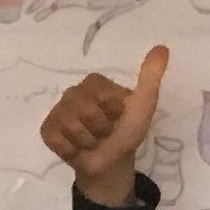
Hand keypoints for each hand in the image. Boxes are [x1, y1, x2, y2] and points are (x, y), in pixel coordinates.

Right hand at [39, 46, 169, 208]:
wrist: (112, 162)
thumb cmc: (126, 131)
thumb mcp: (144, 103)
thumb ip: (151, 76)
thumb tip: (162, 48)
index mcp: (94, 83)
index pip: (101, 94)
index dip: (113, 110)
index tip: (117, 116)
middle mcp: (72, 93)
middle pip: (85, 110)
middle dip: (100, 127)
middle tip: (104, 132)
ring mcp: (58, 111)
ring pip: (71, 125)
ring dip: (88, 140)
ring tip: (92, 141)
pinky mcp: (47, 130)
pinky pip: (57, 138)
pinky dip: (71, 149)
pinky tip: (76, 148)